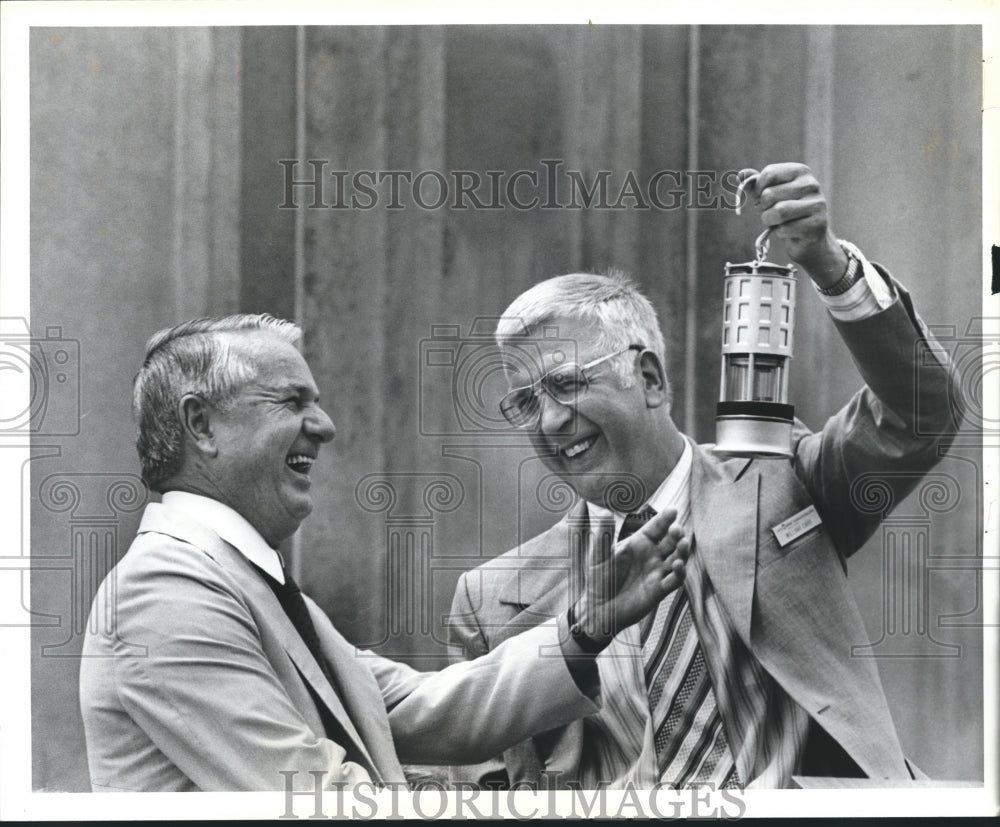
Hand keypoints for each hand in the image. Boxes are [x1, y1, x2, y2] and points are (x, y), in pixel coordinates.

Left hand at [572, 508, 689, 648]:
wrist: (598, 608)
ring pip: (676, 558)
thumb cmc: (598, 579)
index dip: (664, 519)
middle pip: (670, 541)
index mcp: (638, 543)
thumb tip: (605, 512)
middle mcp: (651, 556)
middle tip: (677, 529)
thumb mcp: (599, 555)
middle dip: (676, 534)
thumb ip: (604, 535)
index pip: (655, 528)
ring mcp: (656, 572)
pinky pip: (674, 580)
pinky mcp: (659, 590)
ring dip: (682, 551)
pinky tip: (678, 565)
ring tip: (683, 544)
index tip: (673, 510)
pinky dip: (679, 573)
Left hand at [737, 163, 848, 288]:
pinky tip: (790, 232)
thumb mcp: (770, 195)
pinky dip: (780, 233)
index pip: (769, 173)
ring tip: (777, 222)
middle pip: (770, 194)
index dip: (758, 189)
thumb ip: (755, 184)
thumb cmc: (786, 213)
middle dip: (763, 208)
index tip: (761, 198)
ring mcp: (817, 204)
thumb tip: (740, 174)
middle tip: (771, 212)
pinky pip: (785, 229)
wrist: (808, 239)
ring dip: (770, 220)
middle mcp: (811, 184)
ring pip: (778, 211)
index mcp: (800, 171)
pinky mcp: (817, 224)